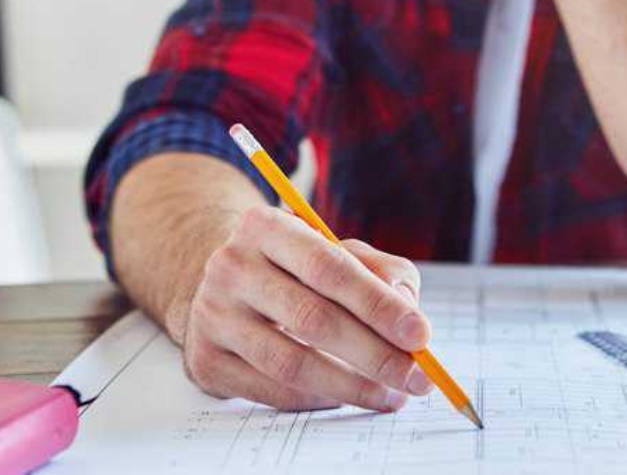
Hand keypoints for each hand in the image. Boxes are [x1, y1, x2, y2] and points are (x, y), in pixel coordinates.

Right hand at [180, 207, 434, 410]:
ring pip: (290, 362)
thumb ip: (381, 271)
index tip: (420, 336)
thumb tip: (408, 309)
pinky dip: (317, 399)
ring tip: (391, 395)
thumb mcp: (337, 251)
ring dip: (350, 385)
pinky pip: (270, 390)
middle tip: (416, 377)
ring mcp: (212, 315)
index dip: (378, 305)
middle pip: (312, 318)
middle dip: (374, 354)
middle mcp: (231, 267)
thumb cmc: (296, 267)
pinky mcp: (205, 359)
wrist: (225, 285)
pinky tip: (348, 396)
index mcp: (266, 227)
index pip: (329, 267)